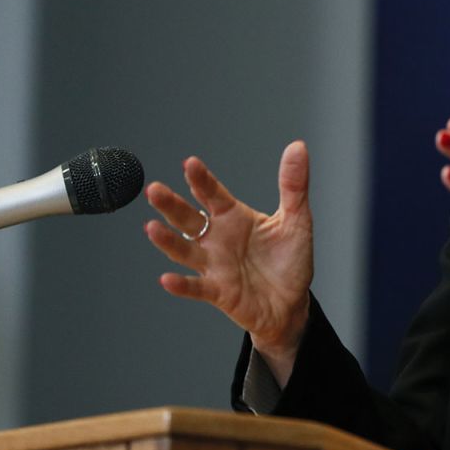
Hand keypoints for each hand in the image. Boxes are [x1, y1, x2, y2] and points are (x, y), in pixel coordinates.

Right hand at [145, 141, 313, 384]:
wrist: (292, 303)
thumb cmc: (290, 260)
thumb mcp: (297, 219)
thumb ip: (293, 185)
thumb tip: (298, 147)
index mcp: (234, 218)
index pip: (213, 194)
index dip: (201, 180)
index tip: (190, 163)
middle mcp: (218, 239)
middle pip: (189, 219)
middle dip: (171, 205)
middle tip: (154, 189)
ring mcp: (215, 266)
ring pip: (185, 251)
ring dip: (168, 241)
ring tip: (152, 228)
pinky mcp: (219, 292)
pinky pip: (197, 287)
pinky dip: (181, 285)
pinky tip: (167, 278)